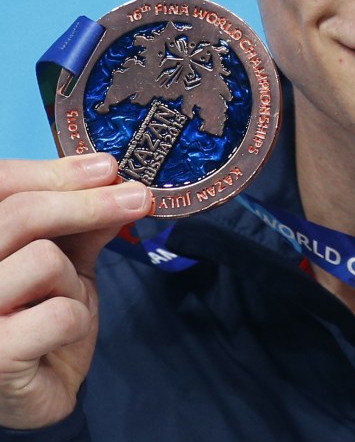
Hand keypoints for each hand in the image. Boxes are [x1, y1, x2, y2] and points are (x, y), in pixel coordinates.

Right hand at [0, 154, 151, 429]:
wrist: (32, 392)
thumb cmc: (39, 317)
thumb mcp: (64, 260)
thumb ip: (82, 223)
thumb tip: (115, 182)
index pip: (2, 184)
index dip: (53, 171)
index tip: (106, 167)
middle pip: (23, 213)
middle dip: (88, 203)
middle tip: (135, 198)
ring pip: (43, 259)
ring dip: (71, 279)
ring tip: (60, 300)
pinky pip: (59, 313)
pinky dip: (75, 319)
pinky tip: (58, 334)